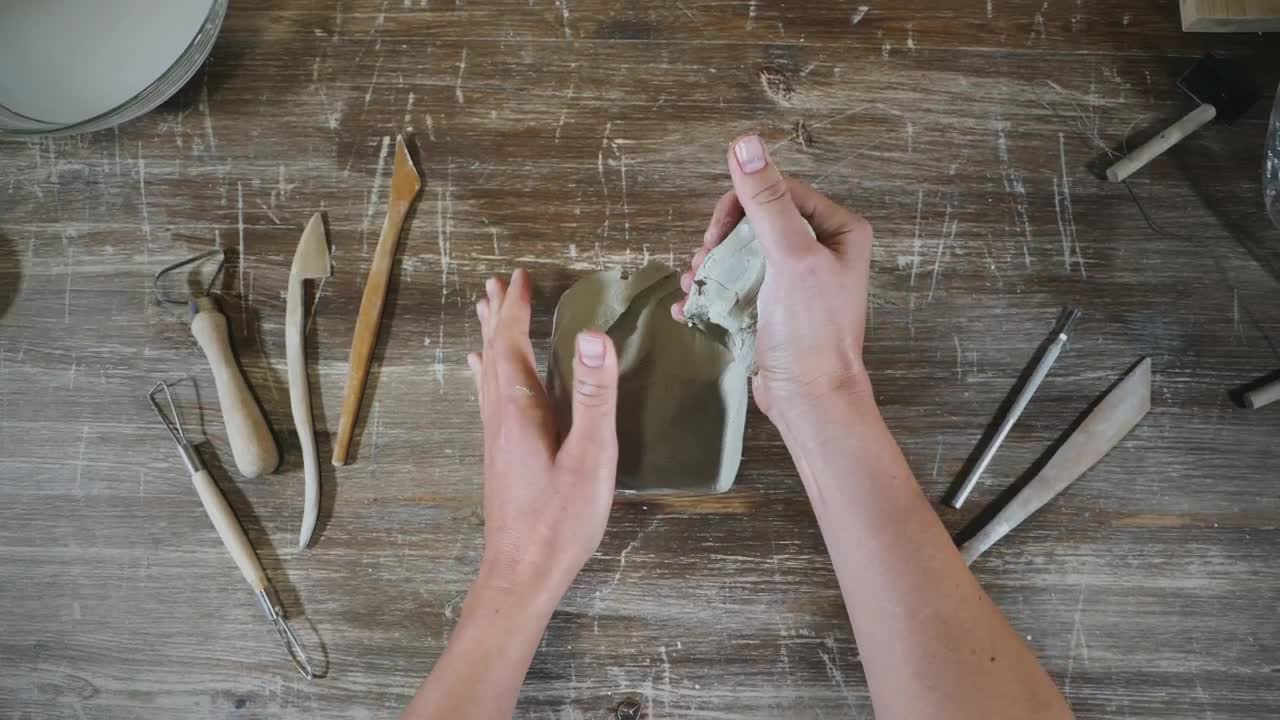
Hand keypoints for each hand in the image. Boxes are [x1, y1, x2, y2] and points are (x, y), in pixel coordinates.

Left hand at [466, 269, 619, 604]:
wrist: (521, 572)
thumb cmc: (559, 520)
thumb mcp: (589, 456)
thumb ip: (592, 396)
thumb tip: (593, 335)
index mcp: (519, 410)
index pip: (512, 345)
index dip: (516, 309)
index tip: (520, 276)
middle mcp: (500, 417)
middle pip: (494, 353)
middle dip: (498, 316)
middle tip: (499, 282)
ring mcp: (497, 438)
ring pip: (488, 374)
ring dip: (490, 339)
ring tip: (485, 312)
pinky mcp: (501, 456)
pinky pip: (489, 396)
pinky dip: (488, 372)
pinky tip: (482, 375)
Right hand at [672, 135, 874, 423]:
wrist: (809, 399)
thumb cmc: (811, 332)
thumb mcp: (790, 258)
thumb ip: (767, 201)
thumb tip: (744, 144)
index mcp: (839, 230)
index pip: (779, 192)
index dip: (739, 206)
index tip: (713, 236)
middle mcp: (821, 249)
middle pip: (755, 221)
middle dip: (721, 240)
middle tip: (702, 262)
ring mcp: (796, 279)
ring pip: (740, 252)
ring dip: (710, 266)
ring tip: (695, 287)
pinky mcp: (774, 306)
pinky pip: (736, 283)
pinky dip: (712, 291)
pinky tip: (692, 307)